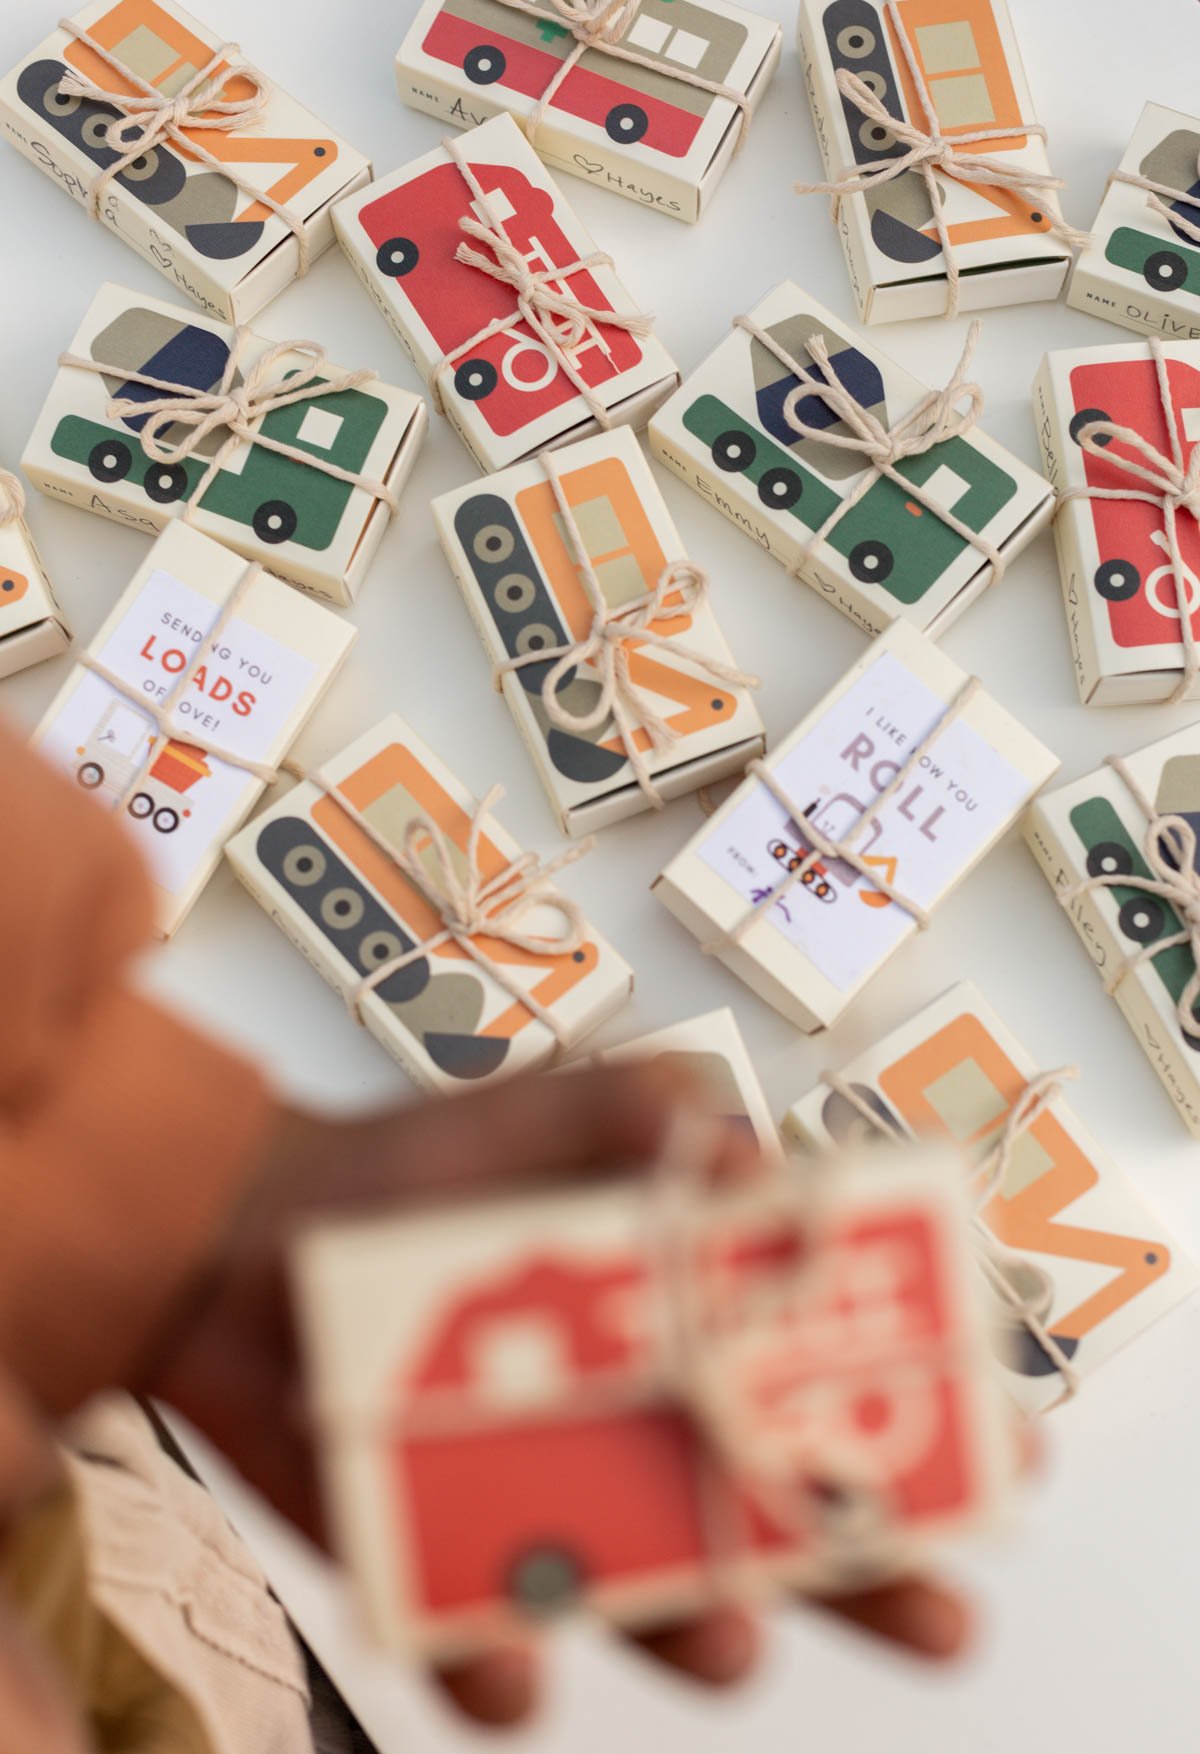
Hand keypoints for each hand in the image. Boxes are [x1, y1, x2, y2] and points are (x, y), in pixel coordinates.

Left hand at [141, 1063, 970, 1726]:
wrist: (252, 1230)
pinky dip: (500, 1669)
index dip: (918, 1415)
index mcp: (684, 1317)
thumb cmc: (424, 1164)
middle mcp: (638, 1420)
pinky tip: (512, 1668)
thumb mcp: (554, 1108)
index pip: (827, 1377)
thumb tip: (753, 1163)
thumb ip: (655, 1113)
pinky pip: (483, 1643)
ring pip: (657, 1599)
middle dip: (870, 1570)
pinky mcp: (440, 1554)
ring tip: (731, 1638)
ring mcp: (547, 1497)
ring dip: (707, 1635)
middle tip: (939, 1612)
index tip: (998, 1450)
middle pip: (778, 1516)